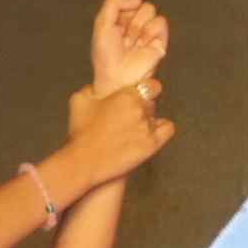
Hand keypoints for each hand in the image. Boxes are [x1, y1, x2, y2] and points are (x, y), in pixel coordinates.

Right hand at [49, 80, 178, 197]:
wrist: (84, 162)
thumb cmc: (81, 133)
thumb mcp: (79, 100)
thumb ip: (93, 88)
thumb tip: (99, 86)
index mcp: (127, 96)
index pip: (151, 85)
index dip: (146, 88)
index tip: (139, 93)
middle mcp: (140, 110)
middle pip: (151, 102)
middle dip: (141, 106)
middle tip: (127, 114)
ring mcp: (147, 128)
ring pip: (156, 116)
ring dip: (146, 119)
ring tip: (131, 127)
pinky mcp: (152, 145)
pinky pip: (167, 129)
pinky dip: (161, 128)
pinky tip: (150, 132)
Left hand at [88, 0, 170, 101]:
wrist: (118, 77)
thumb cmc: (106, 54)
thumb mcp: (102, 23)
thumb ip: (114, 1)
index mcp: (116, 15)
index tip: (115, 14)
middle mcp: (132, 19)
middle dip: (128, 16)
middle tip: (122, 35)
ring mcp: (146, 28)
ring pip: (149, 8)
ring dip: (138, 26)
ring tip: (132, 43)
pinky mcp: (160, 38)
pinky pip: (160, 21)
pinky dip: (150, 32)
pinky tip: (143, 45)